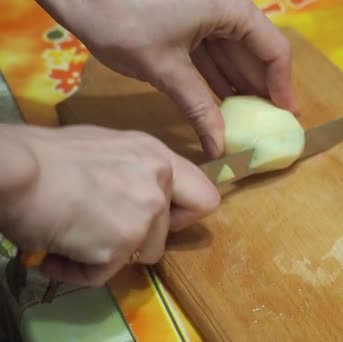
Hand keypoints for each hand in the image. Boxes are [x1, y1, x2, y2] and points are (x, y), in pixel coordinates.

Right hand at [1, 125, 218, 285]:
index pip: (204, 196)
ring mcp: (145, 213)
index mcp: (157, 156)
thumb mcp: (105, 149)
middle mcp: (160, 182)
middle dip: (139, 241)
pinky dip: (78, 270)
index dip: (184, 215)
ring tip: (71, 240)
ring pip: (140, 257)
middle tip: (107, 234)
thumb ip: (133, 171)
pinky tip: (55, 253)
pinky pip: (103, 274)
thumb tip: (134, 196)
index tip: (161, 220)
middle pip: (168, 236)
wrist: (14, 170)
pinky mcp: (123, 243)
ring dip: (107, 256)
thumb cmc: (46, 155)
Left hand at [36, 0, 297, 158]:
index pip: (274, 49)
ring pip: (231, 55)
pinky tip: (219, 106)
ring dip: (237, 88)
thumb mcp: (166, 69)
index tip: (283, 118)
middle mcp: (224, 9)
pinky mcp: (184, 23)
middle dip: (259, 90)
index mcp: (231, 10)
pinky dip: (214, 79)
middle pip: (254, 53)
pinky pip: (209, 54)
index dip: (281, 86)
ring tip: (245, 124)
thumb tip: (220, 149)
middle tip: (266, 128)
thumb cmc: (124, 20)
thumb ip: (199, 108)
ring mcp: (203, 15)